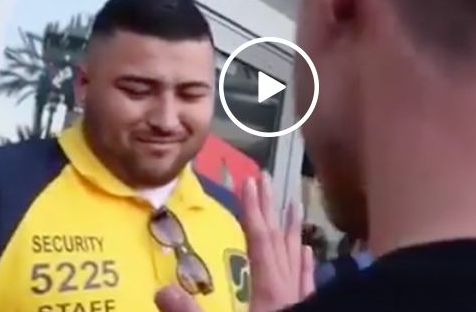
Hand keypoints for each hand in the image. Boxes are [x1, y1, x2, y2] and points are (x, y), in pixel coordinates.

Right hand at [244, 175, 314, 311]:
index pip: (259, 240)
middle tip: (265, 177)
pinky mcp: (310, 308)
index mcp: (267, 290)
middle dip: (269, 207)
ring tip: (294, 203)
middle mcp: (286, 288)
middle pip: (277, 240)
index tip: (248, 181)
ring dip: (293, 228)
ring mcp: (300, 298)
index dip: (252, 209)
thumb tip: (165, 288)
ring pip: (296, 257)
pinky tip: (308, 250)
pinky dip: (306, 263)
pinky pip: (308, 280)